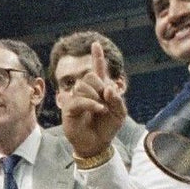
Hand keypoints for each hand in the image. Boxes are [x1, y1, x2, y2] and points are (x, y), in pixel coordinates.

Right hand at [61, 41, 127, 159]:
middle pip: (88, 75)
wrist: (98, 144)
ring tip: (102, 109)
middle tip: (106, 100)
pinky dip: (91, 104)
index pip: (97, 69)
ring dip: (96, 96)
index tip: (96, 44)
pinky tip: (99, 110)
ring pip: (83, 86)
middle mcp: (85, 92)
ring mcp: (75, 99)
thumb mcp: (120, 113)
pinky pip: (79, 99)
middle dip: (100, 85)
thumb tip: (107, 88)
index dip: (97, 57)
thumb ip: (117, 99)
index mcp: (99, 90)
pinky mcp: (69, 109)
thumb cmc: (108, 128)